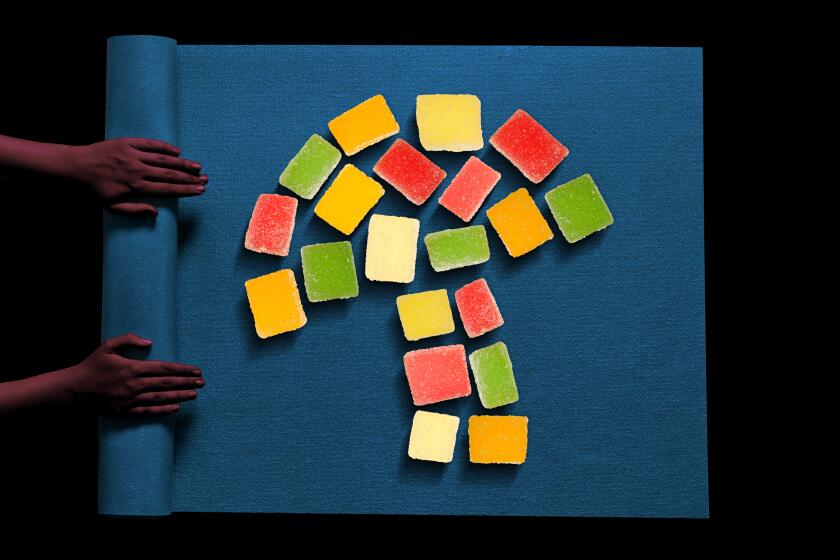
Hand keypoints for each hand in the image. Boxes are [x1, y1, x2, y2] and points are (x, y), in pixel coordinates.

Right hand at [69, 333, 204, 415]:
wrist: (73, 391)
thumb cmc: (91, 366)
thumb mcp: (107, 347)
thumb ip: (128, 340)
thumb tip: (149, 342)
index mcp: (132, 368)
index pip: (164, 368)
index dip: (182, 369)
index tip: (196, 370)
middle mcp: (134, 385)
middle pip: (166, 383)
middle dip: (186, 382)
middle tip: (202, 382)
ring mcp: (130, 400)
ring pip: (161, 397)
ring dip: (180, 396)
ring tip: (194, 395)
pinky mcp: (125, 412)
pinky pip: (148, 411)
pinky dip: (163, 410)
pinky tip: (176, 408)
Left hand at [70, 138, 207, 215]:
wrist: (75, 167)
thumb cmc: (94, 190)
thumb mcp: (111, 207)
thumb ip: (134, 210)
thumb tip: (155, 212)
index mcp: (135, 187)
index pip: (167, 189)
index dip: (185, 190)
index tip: (200, 191)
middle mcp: (137, 170)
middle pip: (169, 174)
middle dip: (190, 177)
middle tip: (205, 179)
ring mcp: (133, 155)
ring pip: (163, 159)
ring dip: (182, 163)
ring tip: (197, 166)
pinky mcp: (127, 143)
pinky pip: (150, 144)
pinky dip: (164, 147)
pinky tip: (177, 151)